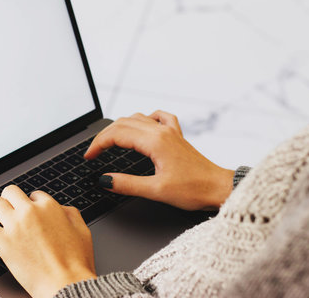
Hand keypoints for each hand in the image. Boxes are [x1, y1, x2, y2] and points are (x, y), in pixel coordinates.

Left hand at [0, 186, 95, 297]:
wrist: (65, 283)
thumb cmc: (75, 262)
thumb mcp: (82, 230)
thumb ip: (71, 214)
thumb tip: (61, 209)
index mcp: (49, 206)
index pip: (34, 194)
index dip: (31, 202)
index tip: (28, 210)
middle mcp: (30, 211)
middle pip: (11, 192)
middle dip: (9, 198)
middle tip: (6, 206)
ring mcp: (14, 225)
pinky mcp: (2, 241)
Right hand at [85, 110, 233, 210]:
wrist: (219, 188)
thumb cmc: (194, 190)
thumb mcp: (156, 191)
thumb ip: (127, 184)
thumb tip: (105, 180)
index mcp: (155, 142)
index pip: (117, 134)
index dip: (98, 144)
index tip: (89, 156)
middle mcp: (161, 132)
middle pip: (123, 123)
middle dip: (104, 136)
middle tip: (94, 152)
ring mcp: (170, 131)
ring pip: (137, 118)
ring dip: (119, 127)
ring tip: (109, 141)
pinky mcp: (177, 136)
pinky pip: (158, 117)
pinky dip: (145, 118)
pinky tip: (143, 124)